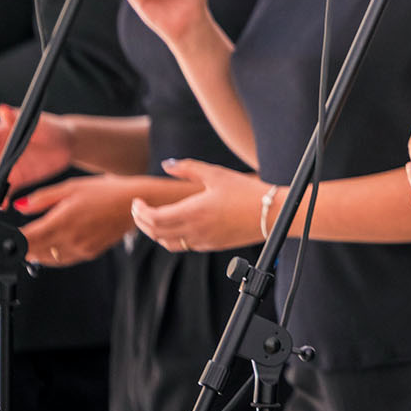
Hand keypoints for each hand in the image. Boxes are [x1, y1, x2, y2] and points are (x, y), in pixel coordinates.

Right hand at [0, 104, 73, 195]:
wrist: (68, 144)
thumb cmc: (51, 128)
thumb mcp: (36, 122)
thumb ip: (17, 119)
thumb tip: (2, 109)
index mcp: (0, 134)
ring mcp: (5, 167)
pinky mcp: (15, 180)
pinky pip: (4, 191)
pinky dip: (1, 198)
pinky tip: (1, 205)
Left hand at [14, 175, 140, 266]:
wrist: (133, 204)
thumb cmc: (106, 192)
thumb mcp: (71, 187)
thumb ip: (43, 198)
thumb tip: (20, 206)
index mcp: (63, 220)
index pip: (27, 239)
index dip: (13, 240)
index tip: (8, 237)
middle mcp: (70, 239)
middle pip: (34, 253)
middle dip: (23, 247)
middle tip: (21, 238)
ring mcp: (80, 249)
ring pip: (47, 260)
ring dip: (38, 252)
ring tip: (38, 240)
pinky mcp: (89, 254)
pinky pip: (63, 260)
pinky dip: (54, 255)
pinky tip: (57, 242)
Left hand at [130, 159, 265, 253]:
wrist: (272, 214)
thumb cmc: (246, 191)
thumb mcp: (217, 174)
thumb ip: (188, 168)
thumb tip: (167, 164)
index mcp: (193, 212)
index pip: (153, 219)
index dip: (140, 211)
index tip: (137, 202)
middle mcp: (194, 231)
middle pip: (155, 233)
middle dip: (141, 222)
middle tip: (139, 209)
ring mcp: (202, 241)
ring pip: (167, 243)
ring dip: (155, 232)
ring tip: (153, 218)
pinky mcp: (211, 246)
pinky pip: (182, 246)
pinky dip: (171, 237)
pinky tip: (175, 225)